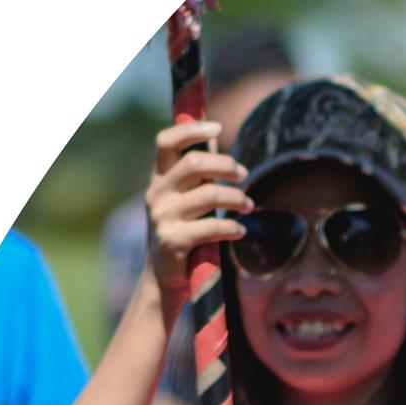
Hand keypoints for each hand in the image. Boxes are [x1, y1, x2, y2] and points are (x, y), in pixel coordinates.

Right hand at [145, 120, 253, 308]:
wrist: (164, 276)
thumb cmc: (183, 230)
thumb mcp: (183, 199)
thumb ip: (195, 176)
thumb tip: (216, 139)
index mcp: (159, 178)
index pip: (166, 142)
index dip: (191, 130)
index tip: (218, 127)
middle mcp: (157, 194)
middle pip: (195, 165)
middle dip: (226, 166)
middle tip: (244, 174)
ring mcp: (162, 217)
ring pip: (209, 195)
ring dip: (237, 198)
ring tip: (249, 205)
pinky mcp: (173, 241)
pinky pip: (211, 227)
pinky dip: (232, 227)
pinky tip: (240, 230)